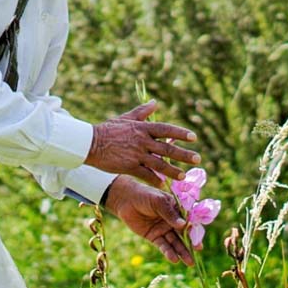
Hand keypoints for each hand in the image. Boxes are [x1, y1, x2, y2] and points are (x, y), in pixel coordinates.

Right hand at [86, 101, 200, 182]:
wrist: (89, 142)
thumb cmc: (108, 129)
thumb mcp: (126, 117)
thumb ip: (142, 112)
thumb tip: (155, 102)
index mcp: (142, 128)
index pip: (166, 130)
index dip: (180, 133)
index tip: (194, 138)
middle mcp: (142, 141)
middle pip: (167, 148)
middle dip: (183, 154)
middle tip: (198, 159)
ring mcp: (136, 154)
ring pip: (159, 163)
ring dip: (172, 170)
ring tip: (183, 176)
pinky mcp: (128, 166)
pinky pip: (145, 174)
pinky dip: (155, 180)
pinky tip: (163, 185)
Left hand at [103, 175, 194, 266]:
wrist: (125, 200)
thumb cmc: (144, 196)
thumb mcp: (158, 202)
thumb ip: (170, 214)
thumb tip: (183, 225)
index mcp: (177, 209)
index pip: (188, 221)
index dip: (194, 230)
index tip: (198, 240)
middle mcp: (172, 221)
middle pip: (184, 234)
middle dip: (191, 244)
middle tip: (197, 252)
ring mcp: (163, 229)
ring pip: (175, 242)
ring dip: (182, 252)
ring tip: (189, 262)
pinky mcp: (154, 237)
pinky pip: (163, 246)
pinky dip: (168, 252)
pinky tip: (174, 259)